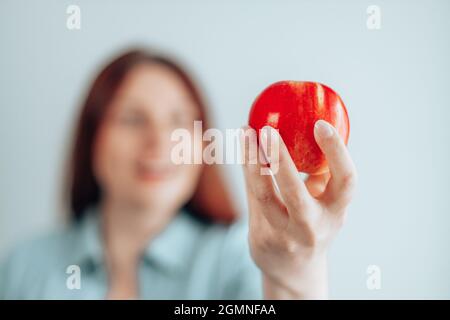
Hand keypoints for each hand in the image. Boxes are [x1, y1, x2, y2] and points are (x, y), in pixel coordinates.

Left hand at [240, 120, 356, 298]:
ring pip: (263, 195)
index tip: (320, 124)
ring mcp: (284, 235)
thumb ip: (317, 174)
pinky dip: (247, 169)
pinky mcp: (261, 236)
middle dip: (280, 159)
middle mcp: (312, 227)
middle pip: (295, 193)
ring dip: (251, 161)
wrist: (294, 270)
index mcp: (336, 213)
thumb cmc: (312, 225)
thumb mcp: (325, 203)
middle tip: (267, 130)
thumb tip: (304, 127)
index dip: (336, 151)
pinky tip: (244, 150)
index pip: (345, 181)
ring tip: (245, 133)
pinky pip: (252, 196)